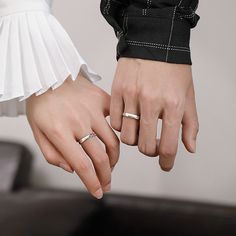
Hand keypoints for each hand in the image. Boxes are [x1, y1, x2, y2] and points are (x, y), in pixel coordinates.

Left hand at [26, 74, 119, 198]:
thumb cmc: (42, 104)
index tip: (98, 192)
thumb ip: (52, 155)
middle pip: (101, 157)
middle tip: (107, 183)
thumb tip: (72, 169)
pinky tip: (112, 137)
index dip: (92, 182)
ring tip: (110, 163)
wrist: (49, 75)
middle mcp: (78, 122)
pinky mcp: (102, 99)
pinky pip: (116, 119)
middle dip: (106, 176)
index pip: (82, 165)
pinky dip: (117, 131)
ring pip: (113, 141)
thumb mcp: (37, 132)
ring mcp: (93, 109)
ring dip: (114, 158)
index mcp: (59, 131)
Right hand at [110, 58, 198, 170]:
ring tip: (139, 131)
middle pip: (145, 146)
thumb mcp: (188, 95)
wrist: (154, 42)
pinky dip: (121, 126)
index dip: (167, 161)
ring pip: (127, 137)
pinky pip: (114, 121)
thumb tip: (189, 148)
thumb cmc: (173, 68)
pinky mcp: (117, 91)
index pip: (169, 145)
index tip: (165, 165)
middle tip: (152, 146)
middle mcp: (151, 102)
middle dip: (150, 152)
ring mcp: (131, 96)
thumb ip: (190, 124)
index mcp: (173, 103)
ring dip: (134, 140)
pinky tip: (127, 120)